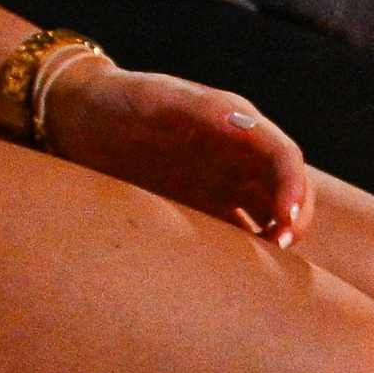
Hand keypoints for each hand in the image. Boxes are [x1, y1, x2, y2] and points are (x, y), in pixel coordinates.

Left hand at [40, 64, 311, 246]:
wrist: (78, 120)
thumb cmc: (119, 100)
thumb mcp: (155, 98)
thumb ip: (198, 108)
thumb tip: (243, 122)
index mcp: (236, 125)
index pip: (282, 157)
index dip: (294, 187)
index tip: (287, 219)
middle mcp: (236, 157)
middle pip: (285, 191)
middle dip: (295, 220)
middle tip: (281, 249)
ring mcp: (218, 187)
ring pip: (265, 216)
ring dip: (273, 240)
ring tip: (262, 269)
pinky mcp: (197, 212)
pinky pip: (230, 236)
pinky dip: (241, 255)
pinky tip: (232, 275)